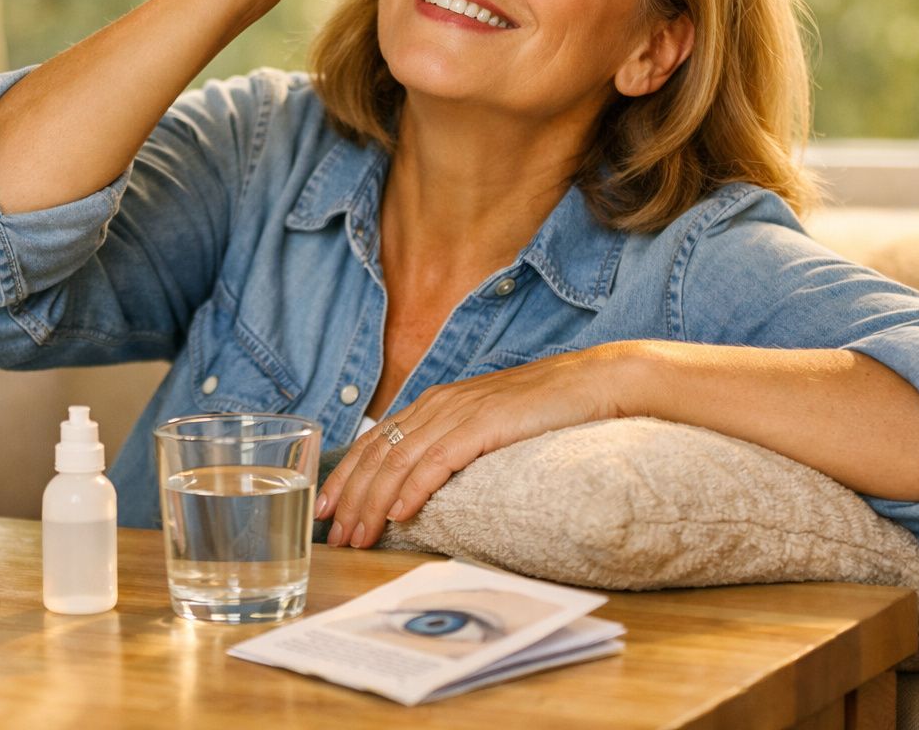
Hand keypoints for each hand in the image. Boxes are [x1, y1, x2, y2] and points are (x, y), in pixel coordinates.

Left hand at [315, 346, 625, 548]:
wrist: (591, 382)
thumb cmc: (543, 407)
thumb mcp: (486, 423)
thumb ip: (454, 442)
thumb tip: (426, 480)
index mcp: (436, 402)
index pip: (375, 441)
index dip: (346, 475)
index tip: (327, 508)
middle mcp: (439, 404)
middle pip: (378, 453)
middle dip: (350, 496)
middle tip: (333, 534)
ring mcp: (460, 412)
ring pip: (399, 461)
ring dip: (372, 502)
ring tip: (357, 535)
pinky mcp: (483, 424)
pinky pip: (437, 460)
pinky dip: (413, 488)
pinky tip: (399, 513)